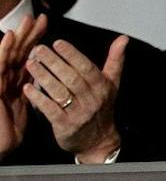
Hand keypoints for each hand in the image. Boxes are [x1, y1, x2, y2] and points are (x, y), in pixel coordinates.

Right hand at [0, 14, 43, 157]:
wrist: (0, 144)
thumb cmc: (10, 128)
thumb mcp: (30, 104)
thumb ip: (40, 88)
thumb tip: (54, 79)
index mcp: (16, 81)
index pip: (27, 55)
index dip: (35, 39)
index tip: (45, 23)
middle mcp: (6, 79)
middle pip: (18, 52)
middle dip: (27, 35)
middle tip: (36, 16)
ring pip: (7, 56)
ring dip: (16, 37)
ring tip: (24, 21)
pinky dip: (4, 51)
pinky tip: (9, 39)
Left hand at [22, 36, 125, 162]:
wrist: (99, 140)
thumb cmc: (101, 108)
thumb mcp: (112, 83)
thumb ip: (115, 60)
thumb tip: (123, 39)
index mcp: (102, 87)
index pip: (87, 68)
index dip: (72, 55)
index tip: (57, 43)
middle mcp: (92, 100)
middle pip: (71, 78)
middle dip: (54, 62)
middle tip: (38, 49)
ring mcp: (79, 113)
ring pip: (60, 92)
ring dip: (44, 77)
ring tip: (30, 64)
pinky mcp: (66, 125)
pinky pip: (51, 110)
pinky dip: (39, 99)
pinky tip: (27, 88)